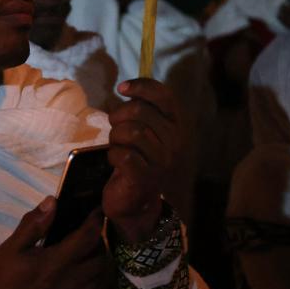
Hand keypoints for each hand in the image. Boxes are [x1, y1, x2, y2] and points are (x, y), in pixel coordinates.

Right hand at [0, 197, 108, 288]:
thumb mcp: (9, 249)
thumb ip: (33, 225)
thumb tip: (53, 202)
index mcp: (56, 263)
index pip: (88, 238)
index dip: (97, 222)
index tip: (98, 212)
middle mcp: (70, 283)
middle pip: (101, 260)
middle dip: (100, 245)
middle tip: (89, 236)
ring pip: (97, 280)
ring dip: (95, 265)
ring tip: (83, 257)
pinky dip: (84, 284)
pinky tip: (69, 281)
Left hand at [105, 78, 180, 241]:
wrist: (138, 202)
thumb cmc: (138, 160)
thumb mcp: (146, 132)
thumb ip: (142, 110)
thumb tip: (126, 88)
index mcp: (176, 126)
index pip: (164, 96)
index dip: (141, 86)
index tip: (121, 88)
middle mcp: (175, 142)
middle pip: (141, 111)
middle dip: (119, 115)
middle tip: (115, 127)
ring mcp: (163, 161)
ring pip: (131, 131)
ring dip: (115, 136)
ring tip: (116, 145)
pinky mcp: (146, 178)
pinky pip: (123, 154)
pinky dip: (113, 155)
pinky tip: (116, 161)